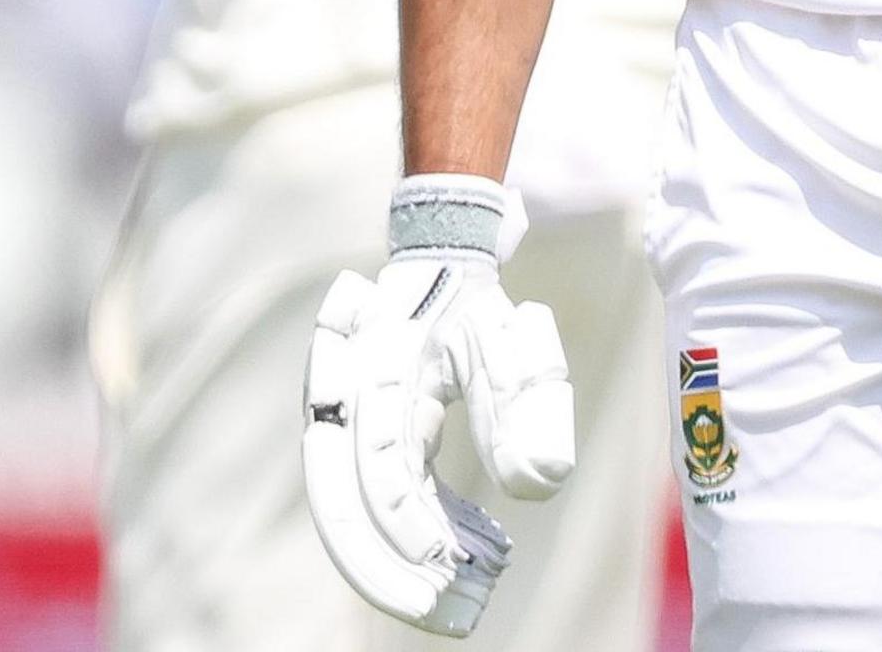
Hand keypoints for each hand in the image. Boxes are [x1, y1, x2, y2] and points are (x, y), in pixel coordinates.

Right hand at [302, 177, 574, 636]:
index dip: (410, 526)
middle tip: (444, 613)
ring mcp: (340, 428)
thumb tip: (541, 484)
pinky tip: (469, 554)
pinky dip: (413, 536)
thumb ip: (528, 406)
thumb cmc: (475, 308)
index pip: (382, 470)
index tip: (449, 567)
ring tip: (461, 601)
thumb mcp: (514, 343)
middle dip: (386, 572)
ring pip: (348, 517)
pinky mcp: (354, 447)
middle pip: (344, 511)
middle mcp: (343, 407)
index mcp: (378, 375)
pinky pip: (372, 504)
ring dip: (393, 567)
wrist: (432, 268)